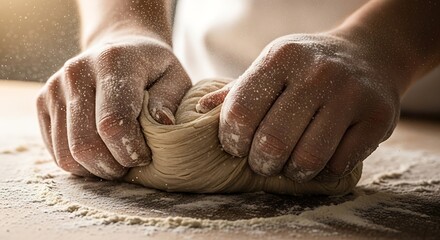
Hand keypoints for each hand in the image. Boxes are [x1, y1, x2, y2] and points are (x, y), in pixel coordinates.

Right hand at [37, 35, 190, 178]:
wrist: (119, 49)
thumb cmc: (152, 69)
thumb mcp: (174, 77)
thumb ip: (169, 100)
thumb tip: (163, 123)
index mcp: (112, 62)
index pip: (113, 122)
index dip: (130, 150)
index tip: (145, 155)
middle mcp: (77, 72)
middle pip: (85, 143)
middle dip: (112, 167)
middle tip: (130, 165)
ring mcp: (55, 87)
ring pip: (67, 154)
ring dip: (95, 170)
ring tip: (116, 161)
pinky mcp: (42, 101)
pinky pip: (56, 152)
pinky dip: (80, 164)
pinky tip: (100, 153)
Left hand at [198, 33, 401, 181]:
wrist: (369, 54)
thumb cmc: (308, 67)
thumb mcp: (272, 67)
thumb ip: (237, 91)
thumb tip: (198, 110)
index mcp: (281, 58)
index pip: (241, 111)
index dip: (232, 139)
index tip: (236, 147)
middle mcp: (317, 73)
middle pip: (273, 141)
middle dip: (260, 163)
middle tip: (263, 162)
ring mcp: (351, 94)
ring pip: (308, 158)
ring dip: (292, 172)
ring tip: (289, 165)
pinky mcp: (377, 117)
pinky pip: (339, 163)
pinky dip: (323, 171)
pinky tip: (319, 159)